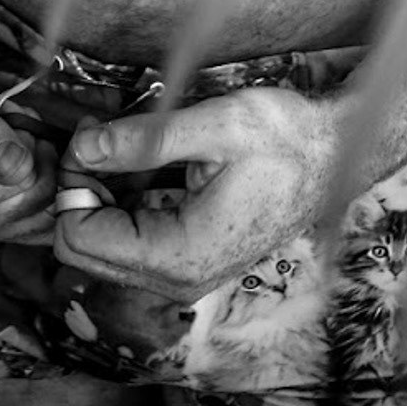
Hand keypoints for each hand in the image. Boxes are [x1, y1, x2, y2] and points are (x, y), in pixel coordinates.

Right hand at [0, 28, 57, 263]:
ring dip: (35, 164)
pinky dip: (40, 179)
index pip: (6, 184)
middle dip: (27, 151)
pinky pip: (41, 215)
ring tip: (0, 134)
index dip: (16, 140)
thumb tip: (15, 167)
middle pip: (27, 200)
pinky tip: (13, 153)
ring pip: (41, 209)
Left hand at [52, 86, 339, 303]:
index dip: (72, 182)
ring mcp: (181, 273)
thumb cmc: (285, 139)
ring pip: (103, 245)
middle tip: (97, 132)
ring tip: (115, 137)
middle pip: (84, 250)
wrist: (334, 153)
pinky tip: (135, 156)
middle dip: (79, 189)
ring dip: (98, 192)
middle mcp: (175, 279)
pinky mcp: (187, 257)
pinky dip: (120, 198)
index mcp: (180, 257)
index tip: (89, 131)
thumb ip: (143, 140)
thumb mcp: (215, 126)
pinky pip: (130, 237)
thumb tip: (82, 144)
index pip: (80, 239)